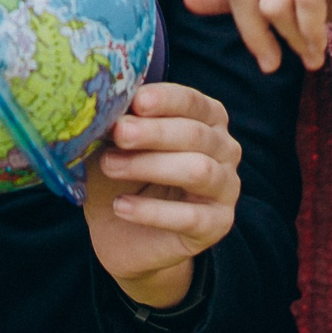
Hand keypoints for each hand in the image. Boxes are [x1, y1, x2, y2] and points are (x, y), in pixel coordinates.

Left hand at [83, 83, 240, 307]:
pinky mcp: (217, 224)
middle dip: (154, 132)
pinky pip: (190, 216)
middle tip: (119, 133)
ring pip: (198, 170)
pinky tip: (120, 206)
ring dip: (150, 165)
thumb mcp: (118, 144)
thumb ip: (120, 123)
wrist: (123, 233)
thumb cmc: (125, 174)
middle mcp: (224, 149)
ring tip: (110, 166)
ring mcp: (225, 187)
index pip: (193, 102)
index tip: (136, 101)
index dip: (166, 99)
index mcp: (206, 118)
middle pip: (195, 134)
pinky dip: (151, 211)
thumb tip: (106, 105)